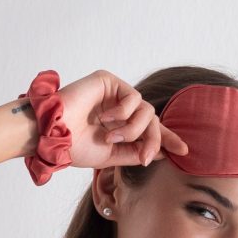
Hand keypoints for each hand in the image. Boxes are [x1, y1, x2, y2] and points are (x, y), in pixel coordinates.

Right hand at [57, 69, 189, 172]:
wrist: (53, 135)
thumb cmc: (75, 146)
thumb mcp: (112, 157)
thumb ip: (136, 152)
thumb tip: (162, 152)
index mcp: (120, 126)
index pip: (150, 130)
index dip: (167, 139)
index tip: (184, 152)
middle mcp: (119, 109)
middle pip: (153, 120)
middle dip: (154, 139)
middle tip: (143, 156)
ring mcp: (114, 94)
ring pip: (147, 110)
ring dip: (133, 129)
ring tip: (111, 136)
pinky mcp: (109, 80)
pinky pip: (133, 98)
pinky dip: (123, 113)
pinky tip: (105, 118)